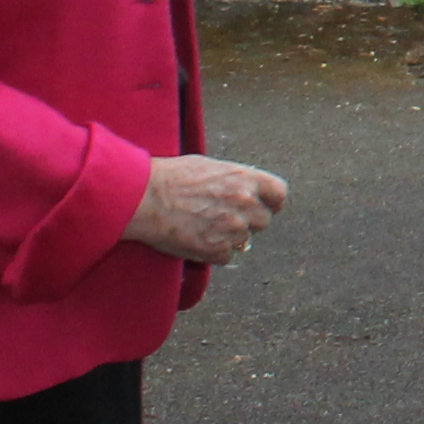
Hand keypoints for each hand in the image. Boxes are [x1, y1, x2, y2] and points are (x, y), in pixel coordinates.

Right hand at [127, 155, 287, 265]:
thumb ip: (234, 179)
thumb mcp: (209, 167)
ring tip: (203, 226)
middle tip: (223, 217)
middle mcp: (245, 204)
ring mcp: (233, 229)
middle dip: (248, 221)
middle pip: (264, 221)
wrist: (144, 198)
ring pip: (245, 241)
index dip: (271, 202)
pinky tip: (195, 239)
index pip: (279, 194)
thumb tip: (245, 188)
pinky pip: (225, 257)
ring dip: (230, 237)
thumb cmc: (170, 178)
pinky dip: (213, 252)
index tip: (263, 206)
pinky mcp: (216, 250)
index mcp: (245, 179)